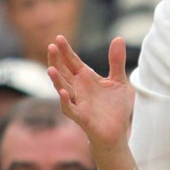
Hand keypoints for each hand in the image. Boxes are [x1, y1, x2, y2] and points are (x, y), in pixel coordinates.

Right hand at [47, 36, 133, 151]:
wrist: (117, 131)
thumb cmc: (114, 107)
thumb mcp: (118, 80)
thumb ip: (116, 61)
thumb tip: (118, 38)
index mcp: (86, 78)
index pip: (72, 61)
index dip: (66, 51)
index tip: (59, 38)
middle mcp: (78, 89)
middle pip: (63, 72)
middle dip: (56, 60)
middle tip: (51, 47)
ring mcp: (77, 102)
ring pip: (62, 89)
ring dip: (56, 80)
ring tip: (50, 68)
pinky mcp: (81, 116)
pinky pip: (69, 108)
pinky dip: (64, 100)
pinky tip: (62, 92)